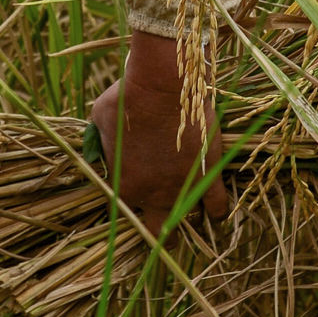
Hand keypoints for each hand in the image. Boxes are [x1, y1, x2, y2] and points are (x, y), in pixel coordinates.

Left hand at [87, 31, 229, 238]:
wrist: (162, 88)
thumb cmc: (126, 98)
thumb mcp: (100, 119)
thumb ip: (102, 140)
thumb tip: (101, 142)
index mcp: (122, 185)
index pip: (122, 208)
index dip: (130, 199)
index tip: (136, 190)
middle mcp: (151, 196)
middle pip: (153, 229)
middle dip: (157, 228)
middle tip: (162, 222)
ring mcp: (180, 190)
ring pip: (186, 223)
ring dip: (187, 218)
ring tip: (192, 216)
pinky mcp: (206, 178)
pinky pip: (217, 207)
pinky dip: (217, 212)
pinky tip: (216, 213)